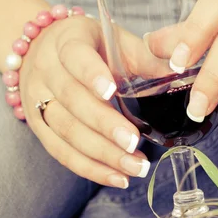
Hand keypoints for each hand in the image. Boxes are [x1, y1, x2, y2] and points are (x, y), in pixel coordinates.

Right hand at [19, 15, 157, 186]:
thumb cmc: (90, 45)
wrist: (43, 49)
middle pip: (71, 100)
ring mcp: (36, 99)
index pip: (75, 56)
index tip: (111, 92)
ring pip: (65, 131)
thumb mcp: (115, 40)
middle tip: (134, 143)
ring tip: (134, 167)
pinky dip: (90, 168)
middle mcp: (46, 70)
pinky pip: (60, 152)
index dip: (91, 74)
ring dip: (101, 154)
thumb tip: (180, 70)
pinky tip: (117, 177)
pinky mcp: (37, 126)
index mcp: (67, 41)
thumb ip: (144, 55)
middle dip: (103, 125)